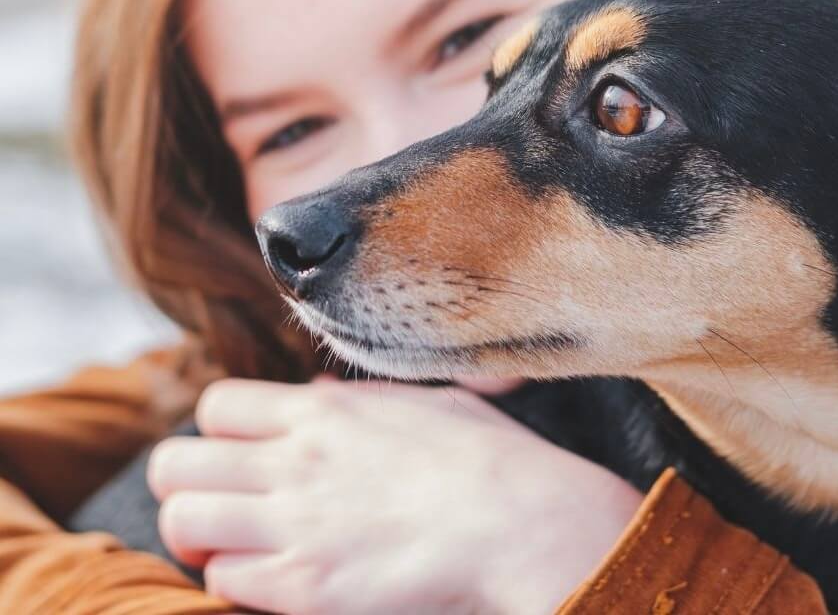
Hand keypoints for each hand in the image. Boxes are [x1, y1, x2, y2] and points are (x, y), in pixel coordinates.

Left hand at [148, 377, 641, 614]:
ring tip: (231, 545)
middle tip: (217, 501)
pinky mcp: (303, 588)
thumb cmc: (488, 457)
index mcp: (325, 410)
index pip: (217, 406)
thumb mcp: (427, 400)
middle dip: (186, 482)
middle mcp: (296, 461)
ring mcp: (294, 525)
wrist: (521, 523)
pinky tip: (271, 579)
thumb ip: (363, 396)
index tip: (242, 450)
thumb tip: (314, 390)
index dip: (218, 430)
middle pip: (175, 463)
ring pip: (182, 522)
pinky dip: (234, 582)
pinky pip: (222, 583)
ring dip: (198, 536)